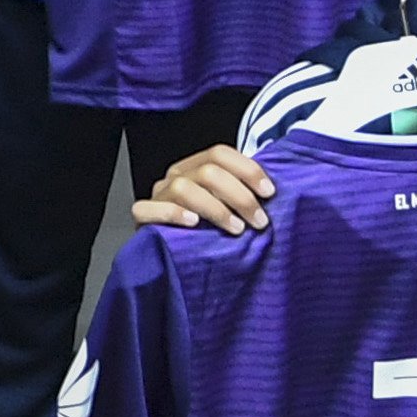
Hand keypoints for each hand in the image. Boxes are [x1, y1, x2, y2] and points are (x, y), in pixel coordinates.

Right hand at [130, 144, 274, 237]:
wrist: (178, 262)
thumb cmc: (211, 232)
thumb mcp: (229, 207)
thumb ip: (242, 193)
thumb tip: (274, 191)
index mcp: (197, 167)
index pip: (220, 154)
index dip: (247, 170)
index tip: (269, 193)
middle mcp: (176, 176)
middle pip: (207, 171)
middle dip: (239, 196)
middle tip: (258, 220)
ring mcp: (158, 195)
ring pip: (184, 188)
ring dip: (215, 209)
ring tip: (236, 229)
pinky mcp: (143, 217)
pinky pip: (148, 208)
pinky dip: (173, 214)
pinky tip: (194, 224)